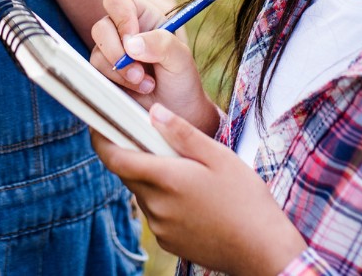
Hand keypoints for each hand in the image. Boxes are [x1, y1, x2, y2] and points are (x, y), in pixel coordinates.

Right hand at [89, 0, 217, 131]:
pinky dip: (116, 83)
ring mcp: (112, 52)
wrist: (176, 111)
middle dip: (117, 52)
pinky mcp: (104, 73)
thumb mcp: (181, 59)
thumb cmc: (181, 80)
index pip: (118, 2)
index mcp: (143, 17)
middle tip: (139, 71)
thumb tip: (131, 44)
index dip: (121, 19)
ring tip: (146, 84)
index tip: (133, 41)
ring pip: (97, 53)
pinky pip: (95, 74)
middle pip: (101, 27)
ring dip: (120, 72)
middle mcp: (123, 31)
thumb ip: (161, 44)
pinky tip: (137, 89)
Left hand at [93, 105, 308, 275]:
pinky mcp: (168, 241)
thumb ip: (182, 133)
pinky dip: (165, 201)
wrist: (262, 249)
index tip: (99, 124)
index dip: (101, 139)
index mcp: (165, 179)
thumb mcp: (218, 157)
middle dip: (137, 155)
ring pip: (144, 193)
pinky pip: (156, 214)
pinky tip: (194, 199)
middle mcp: (156, 205)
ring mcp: (160, 227)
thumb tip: (154, 112)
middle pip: (130, 174)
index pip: (115, 158)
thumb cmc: (246, 199)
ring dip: (155, 179)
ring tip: (189, 173)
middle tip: (161, 142)